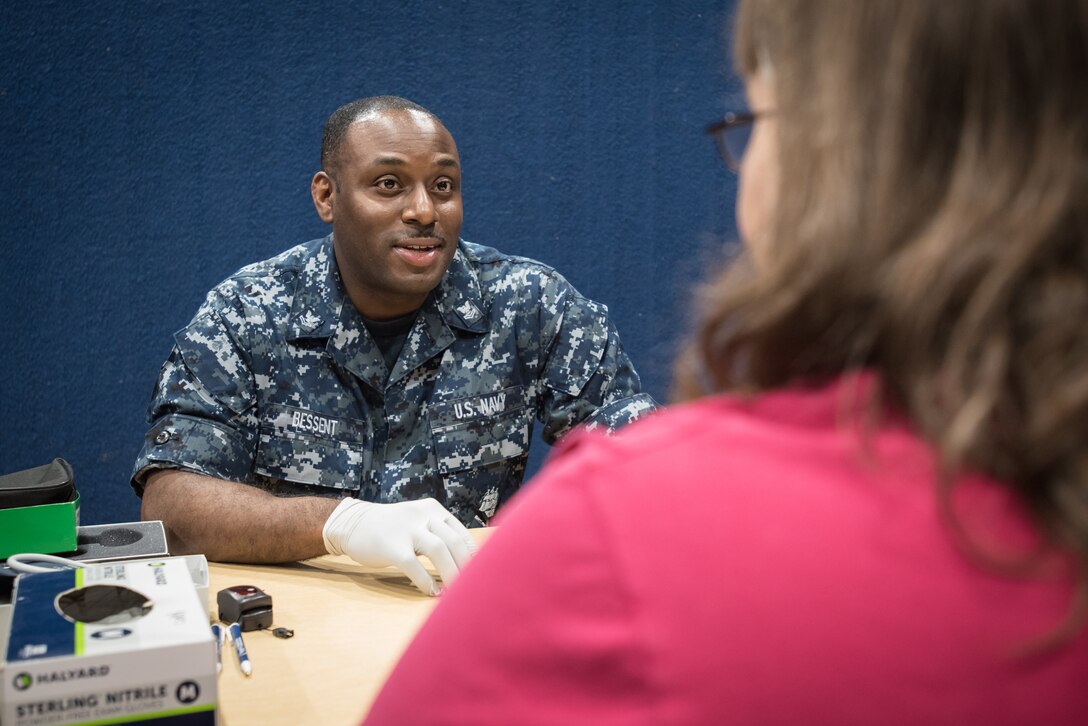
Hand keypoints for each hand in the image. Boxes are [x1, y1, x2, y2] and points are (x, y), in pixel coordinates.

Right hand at [322, 498, 476, 595]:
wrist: (352, 523)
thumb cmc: (391, 527)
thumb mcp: (418, 520)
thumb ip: (439, 533)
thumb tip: (467, 559)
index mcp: (434, 510)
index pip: (462, 533)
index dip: (474, 556)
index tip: (483, 574)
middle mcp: (423, 516)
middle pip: (454, 542)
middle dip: (467, 566)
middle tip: (474, 587)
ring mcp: (407, 529)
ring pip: (439, 550)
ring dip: (451, 574)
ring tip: (456, 593)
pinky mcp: (391, 545)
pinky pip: (414, 565)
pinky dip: (425, 581)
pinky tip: (432, 592)